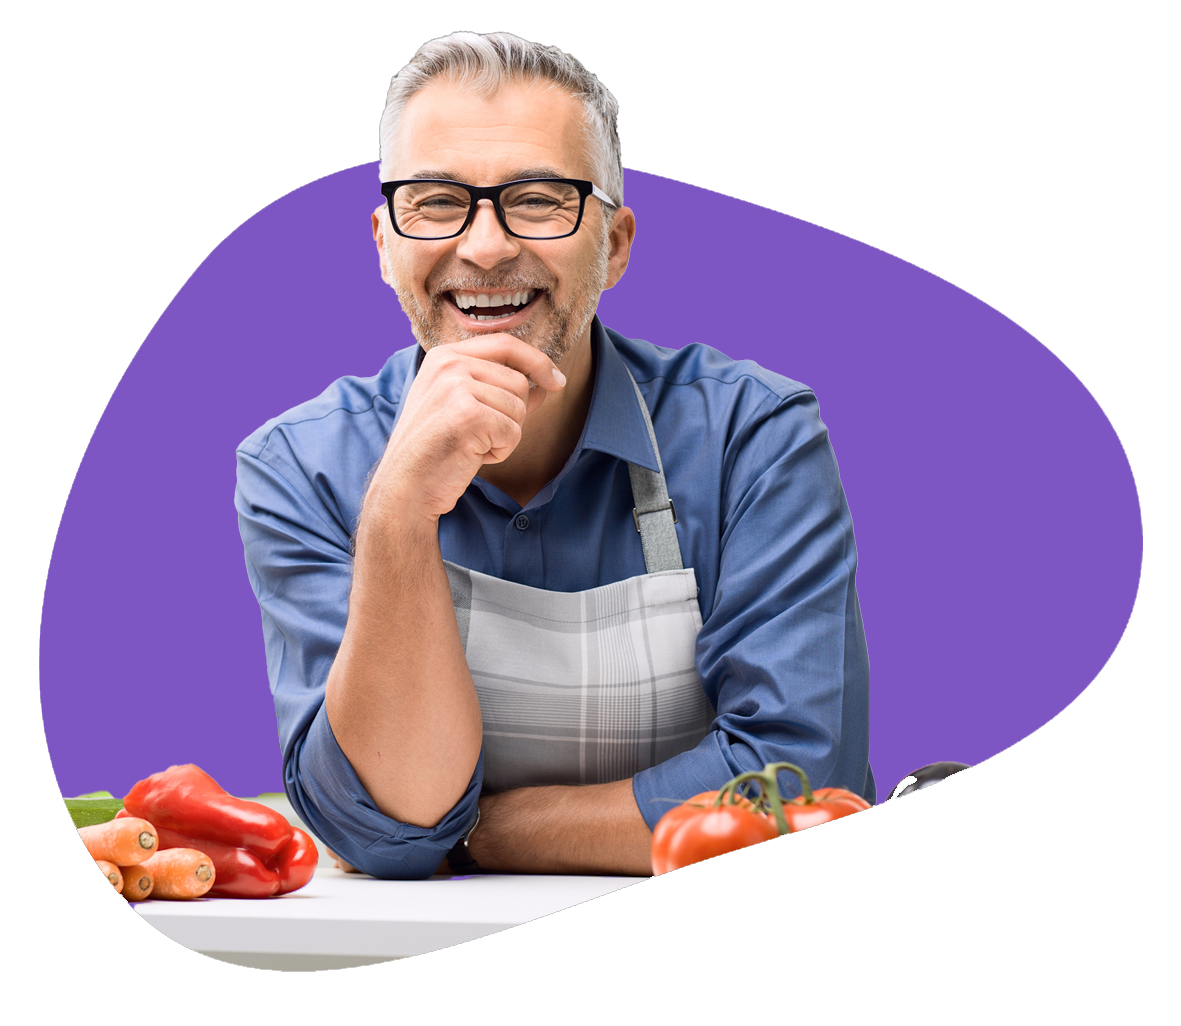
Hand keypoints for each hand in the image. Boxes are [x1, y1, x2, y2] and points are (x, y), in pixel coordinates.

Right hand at [366, 335, 566, 523]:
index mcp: (444, 355)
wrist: (405, 487)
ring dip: (504, 436)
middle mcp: (448, 364)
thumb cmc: (436, 450)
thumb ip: (499, 389)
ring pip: (518, 409)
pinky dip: (500, 452)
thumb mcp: (463, 407)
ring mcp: (456, 387)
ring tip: (471, 445)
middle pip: (519, 382)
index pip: (505, 344)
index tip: (556, 381)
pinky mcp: (468, 415)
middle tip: (477, 435)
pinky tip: (471, 456)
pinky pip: (512, 433)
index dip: (537, 361)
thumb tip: (546, 382)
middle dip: (512, 416)